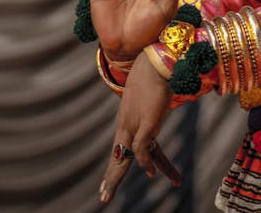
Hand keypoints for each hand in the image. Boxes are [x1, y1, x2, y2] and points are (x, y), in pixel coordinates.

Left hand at [98, 52, 181, 202]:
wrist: (157, 62)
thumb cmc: (155, 76)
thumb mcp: (153, 100)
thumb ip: (153, 113)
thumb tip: (157, 117)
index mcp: (128, 121)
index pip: (121, 149)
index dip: (117, 166)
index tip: (109, 182)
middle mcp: (127, 125)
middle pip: (118, 157)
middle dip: (111, 178)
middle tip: (103, 197)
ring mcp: (135, 124)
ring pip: (122, 158)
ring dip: (115, 178)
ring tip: (108, 196)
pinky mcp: (146, 123)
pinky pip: (142, 148)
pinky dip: (144, 162)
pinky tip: (151, 173)